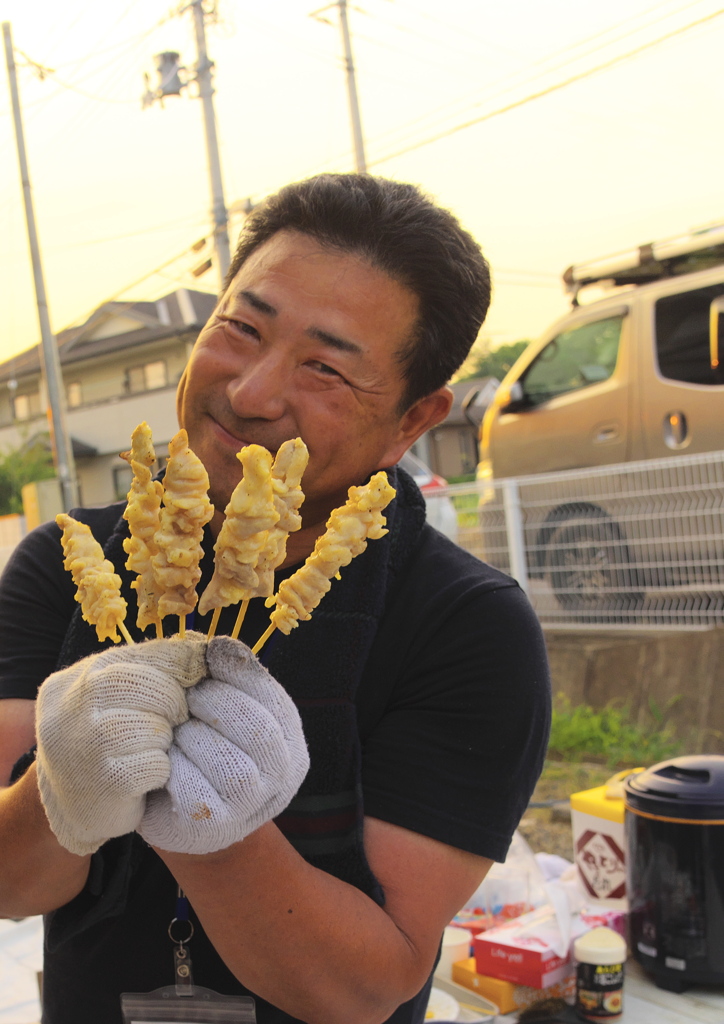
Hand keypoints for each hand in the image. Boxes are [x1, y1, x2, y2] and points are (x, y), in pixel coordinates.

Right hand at [35, 635, 207, 855]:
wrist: (71, 806)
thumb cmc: (105, 741)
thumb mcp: (118, 695)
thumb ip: (153, 668)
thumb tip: (206, 647)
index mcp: (85, 674)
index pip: (152, 653)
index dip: (186, 665)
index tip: (200, 677)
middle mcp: (77, 703)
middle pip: (154, 688)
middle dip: (173, 704)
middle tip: (176, 719)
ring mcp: (87, 742)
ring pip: (155, 727)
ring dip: (164, 739)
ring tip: (155, 747)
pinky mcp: (105, 780)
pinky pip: (155, 764)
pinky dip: (160, 770)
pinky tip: (148, 774)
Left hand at [139, 636, 308, 854]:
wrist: (172, 810)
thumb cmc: (198, 749)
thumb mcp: (219, 711)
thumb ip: (225, 680)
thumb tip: (222, 645)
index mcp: (289, 741)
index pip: (274, 700)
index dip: (241, 672)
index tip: (211, 653)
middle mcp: (281, 776)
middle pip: (258, 731)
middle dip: (216, 704)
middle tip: (187, 696)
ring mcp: (252, 806)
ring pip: (229, 763)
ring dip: (193, 738)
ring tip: (175, 731)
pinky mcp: (216, 828)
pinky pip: (196, 789)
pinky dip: (175, 769)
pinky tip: (166, 763)